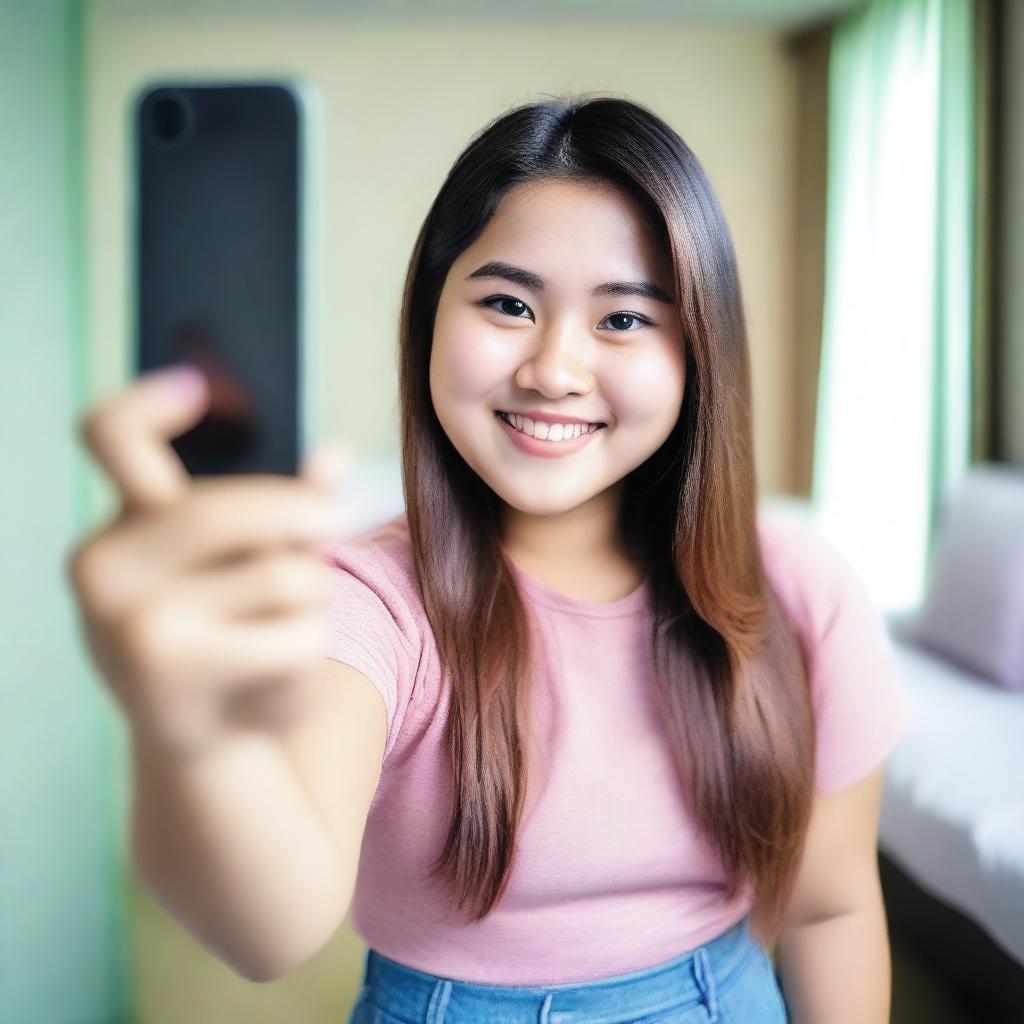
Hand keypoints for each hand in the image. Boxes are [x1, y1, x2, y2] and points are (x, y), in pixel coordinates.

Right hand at [65, 366, 352, 758]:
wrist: (207, 757)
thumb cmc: (227, 647)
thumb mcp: (240, 575)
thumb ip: (281, 514)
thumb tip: (335, 455)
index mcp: (118, 533)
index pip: (109, 437)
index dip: (150, 401)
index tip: (201, 387)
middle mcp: (105, 570)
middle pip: (231, 505)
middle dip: (304, 513)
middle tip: (341, 520)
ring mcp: (133, 624)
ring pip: (284, 572)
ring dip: (313, 600)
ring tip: (285, 631)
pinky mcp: (177, 675)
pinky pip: (298, 633)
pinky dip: (310, 651)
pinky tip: (277, 679)